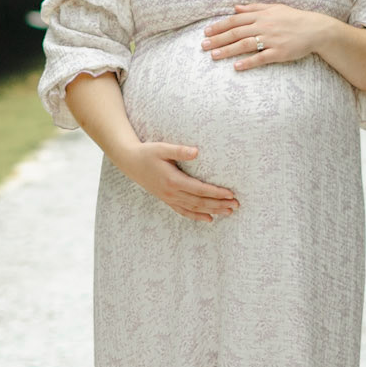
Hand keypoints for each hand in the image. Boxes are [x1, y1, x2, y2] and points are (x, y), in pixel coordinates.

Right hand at [120, 140, 239, 222]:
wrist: (129, 162)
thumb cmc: (147, 152)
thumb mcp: (162, 148)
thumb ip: (179, 150)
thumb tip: (197, 151)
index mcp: (173, 180)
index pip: (200, 190)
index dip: (216, 193)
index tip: (231, 194)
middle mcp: (172, 193)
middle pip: (200, 202)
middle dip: (219, 204)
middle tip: (236, 205)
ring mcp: (169, 198)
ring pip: (194, 209)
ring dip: (212, 211)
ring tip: (228, 212)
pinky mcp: (166, 199)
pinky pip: (184, 211)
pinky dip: (197, 216)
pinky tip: (209, 219)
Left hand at [201, 1, 325, 70]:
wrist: (315, 29)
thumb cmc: (293, 18)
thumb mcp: (274, 8)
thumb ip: (254, 8)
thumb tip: (235, 8)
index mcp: (261, 15)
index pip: (235, 21)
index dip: (219, 26)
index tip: (206, 32)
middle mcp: (264, 26)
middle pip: (236, 33)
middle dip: (218, 39)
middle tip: (203, 45)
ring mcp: (271, 40)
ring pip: (245, 45)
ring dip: (228, 51)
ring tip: (213, 56)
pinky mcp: (279, 53)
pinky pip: (261, 58)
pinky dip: (248, 62)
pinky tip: (236, 66)